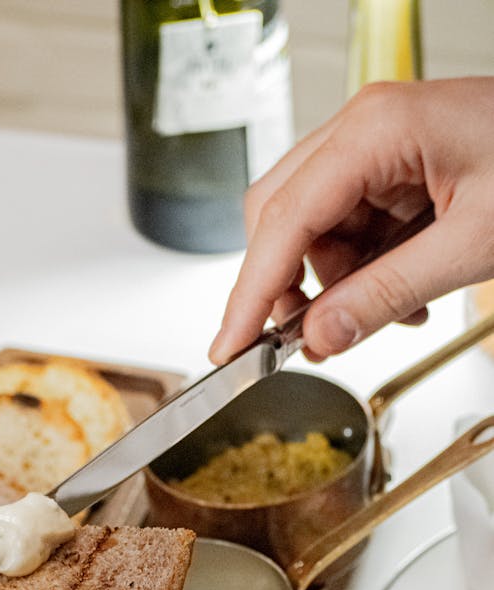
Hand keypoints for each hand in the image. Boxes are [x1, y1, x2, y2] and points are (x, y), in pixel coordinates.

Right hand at [210, 78, 493, 363]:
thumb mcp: (472, 246)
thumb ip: (387, 293)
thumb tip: (319, 337)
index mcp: (376, 130)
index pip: (284, 220)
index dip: (250, 292)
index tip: (230, 347)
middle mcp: (364, 131)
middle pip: (281, 216)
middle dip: (289, 286)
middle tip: (308, 341)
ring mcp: (375, 147)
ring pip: (312, 229)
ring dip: (336, 285)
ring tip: (390, 314)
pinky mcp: (391, 170)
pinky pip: (348, 229)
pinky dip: (363, 272)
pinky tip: (403, 293)